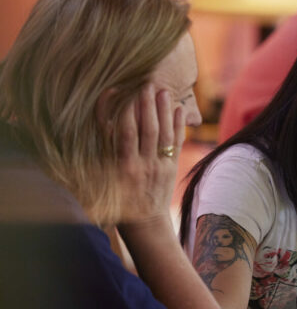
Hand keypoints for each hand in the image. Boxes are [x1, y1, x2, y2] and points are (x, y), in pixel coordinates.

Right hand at [101, 85, 184, 227]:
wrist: (146, 224)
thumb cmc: (119, 198)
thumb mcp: (107, 177)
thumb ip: (108, 150)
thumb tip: (105, 122)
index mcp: (123, 167)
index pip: (125, 135)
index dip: (124, 112)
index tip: (122, 92)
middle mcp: (143, 166)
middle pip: (146, 130)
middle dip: (146, 106)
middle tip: (146, 83)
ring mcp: (160, 167)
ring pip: (163, 134)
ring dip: (164, 111)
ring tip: (163, 91)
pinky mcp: (172, 168)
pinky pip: (178, 143)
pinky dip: (179, 125)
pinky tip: (179, 108)